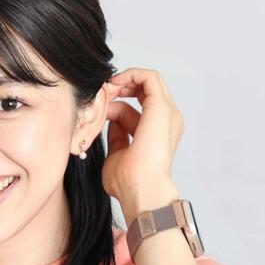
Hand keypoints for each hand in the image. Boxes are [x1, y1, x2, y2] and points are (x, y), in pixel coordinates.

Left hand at [101, 68, 183, 202]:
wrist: (140, 190)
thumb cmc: (128, 182)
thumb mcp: (117, 155)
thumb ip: (117, 138)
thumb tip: (111, 123)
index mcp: (158, 133)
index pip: (136, 108)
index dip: (115, 103)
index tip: (97, 107)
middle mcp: (167, 121)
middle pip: (145, 91)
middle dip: (121, 86)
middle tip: (101, 92)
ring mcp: (167, 113)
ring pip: (149, 81)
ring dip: (125, 80)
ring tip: (105, 88)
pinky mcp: (161, 107)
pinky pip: (149, 77)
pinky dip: (131, 74)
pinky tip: (113, 84)